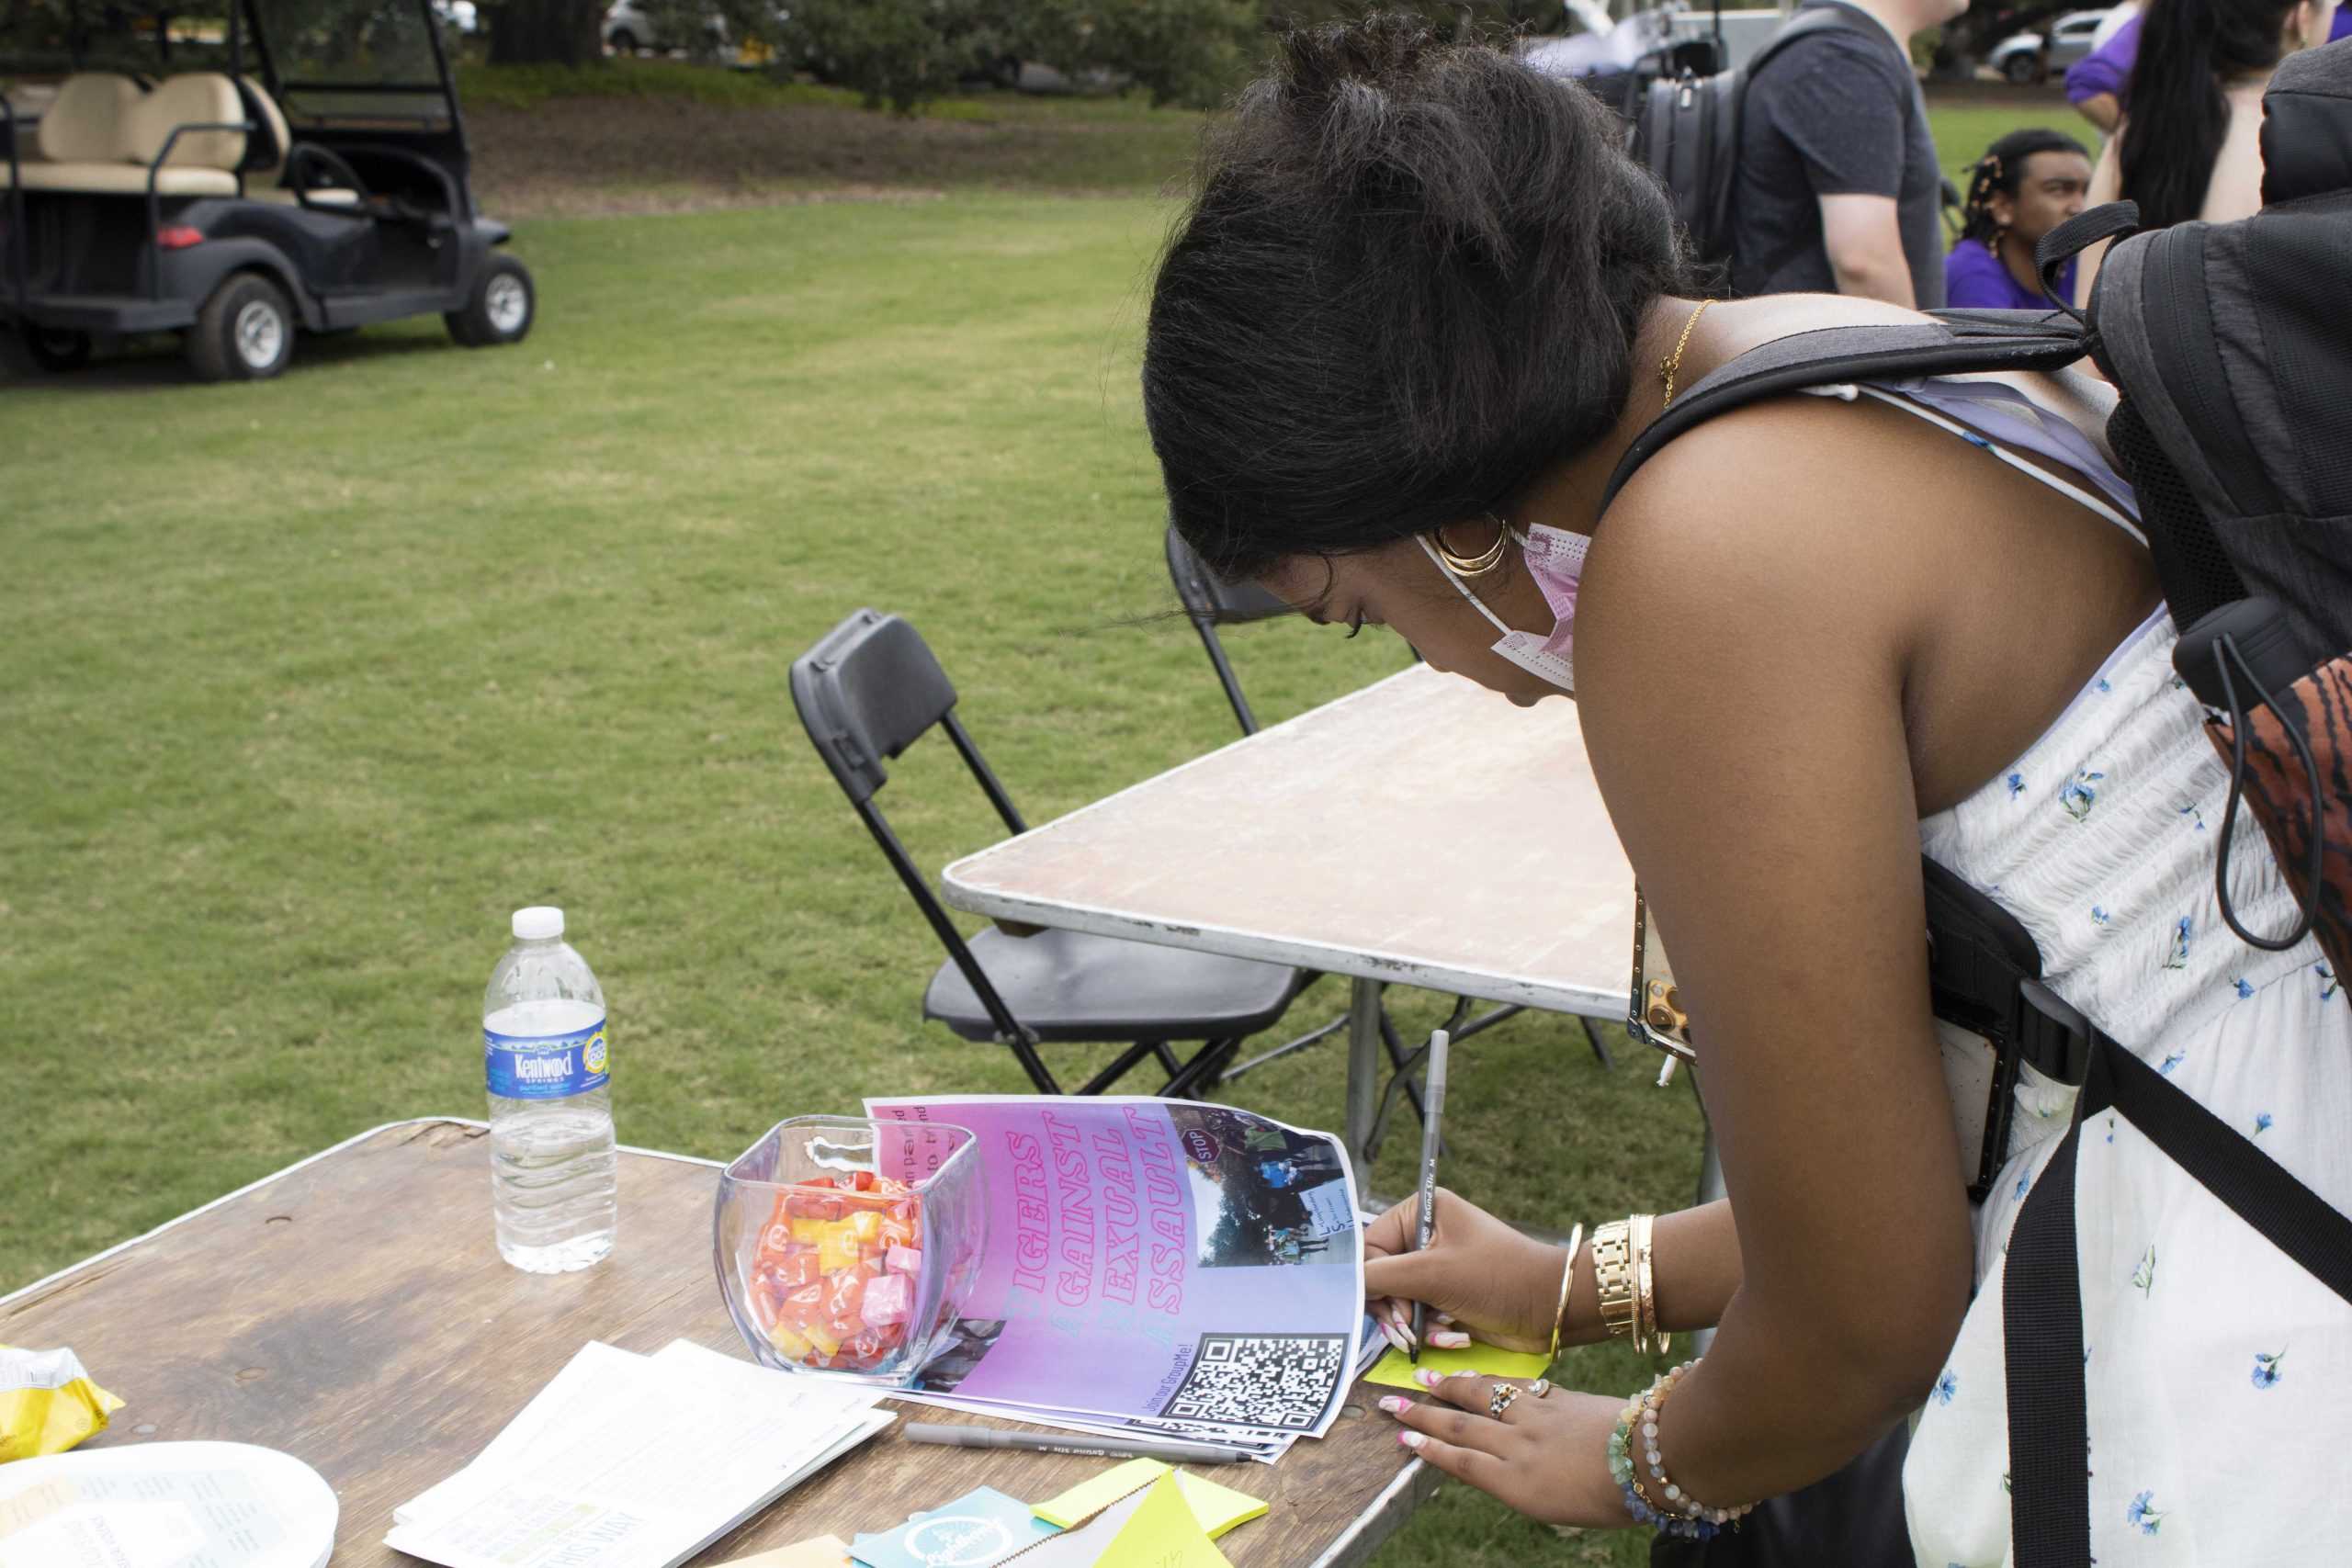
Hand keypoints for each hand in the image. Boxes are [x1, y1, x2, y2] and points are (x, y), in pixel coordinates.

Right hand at [1363, 1188, 1566, 1354]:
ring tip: (1428, 1338)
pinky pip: (1419, 1317)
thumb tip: (1343, 1285)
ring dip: (1412, 1325)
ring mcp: (1436, 1268)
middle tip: (1408, 1331)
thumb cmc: (1496, 1277)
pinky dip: (1430, 1332)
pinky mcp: (1447, 1297)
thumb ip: (1380, 1277)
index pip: (1370, 1248)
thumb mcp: (1433, 1273)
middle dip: (1393, 1309)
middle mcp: (1425, 1236)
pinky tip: (1451, 1338)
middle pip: (1379, 1277)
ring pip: (1397, 1302)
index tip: (1391, 1309)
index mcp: (1420, 1212)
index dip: (1373, 1282)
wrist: (1551, 1308)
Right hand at [1378, 1369, 1632, 1528]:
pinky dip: (1492, 1381)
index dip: (1429, 1447)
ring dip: (1451, 1387)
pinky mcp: (1557, 1398)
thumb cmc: (1613, 1499)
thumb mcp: (1559, 1508)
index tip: (1402, 1437)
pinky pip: (1514, 1387)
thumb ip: (1524, 1486)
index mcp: (1517, 1483)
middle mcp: (1517, 1446)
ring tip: (1426, 1377)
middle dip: (1423, 1414)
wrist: (1650, 1459)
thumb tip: (1500, 1469)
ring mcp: (1536, 1417)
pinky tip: (1481, 1376)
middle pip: (1461, 1425)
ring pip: (1483, 1397)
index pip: (1461, 1460)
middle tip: (1392, 1401)